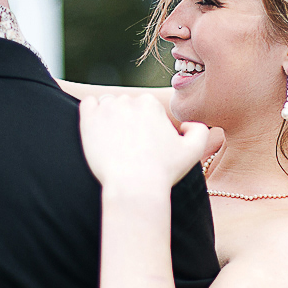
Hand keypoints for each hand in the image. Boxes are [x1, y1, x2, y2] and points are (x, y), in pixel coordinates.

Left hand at [79, 94, 209, 192]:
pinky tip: (97, 130)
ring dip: (109, 117)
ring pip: (106, 104)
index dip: (144, 124)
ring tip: (113, 141)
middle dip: (126, 120)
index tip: (142, 142)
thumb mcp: (193, 151)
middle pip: (125, 105)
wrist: (134, 186)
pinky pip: (88, 104)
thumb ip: (199, 130)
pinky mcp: (89, 120)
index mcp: (151, 104)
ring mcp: (107, 109)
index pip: (143, 106)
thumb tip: (185, 124)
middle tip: (128, 145)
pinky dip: (91, 113)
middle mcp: (129, 101)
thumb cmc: (163, 172)